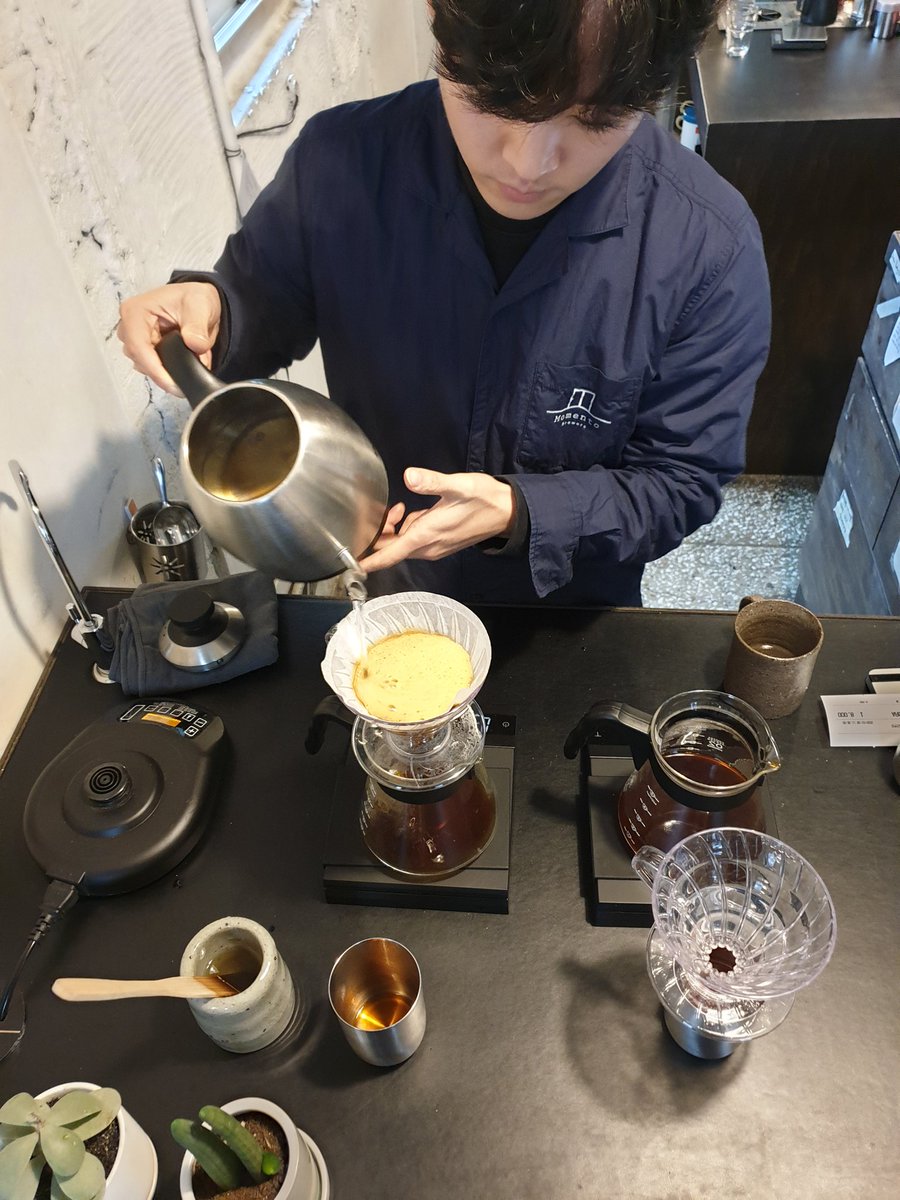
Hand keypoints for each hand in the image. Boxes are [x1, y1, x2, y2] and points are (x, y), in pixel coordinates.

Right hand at [117, 282, 221, 394]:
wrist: (198, 303)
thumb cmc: (193, 298)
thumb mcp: (200, 305)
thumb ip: (197, 327)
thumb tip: (195, 345)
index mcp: (136, 311)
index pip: (138, 346)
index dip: (154, 368)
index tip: (172, 384)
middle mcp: (129, 327)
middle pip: (140, 360)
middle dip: (165, 370)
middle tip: (191, 373)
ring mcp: (135, 340)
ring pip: (146, 367)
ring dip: (169, 370)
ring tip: (193, 360)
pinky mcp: (144, 351)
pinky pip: (154, 369)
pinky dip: (171, 370)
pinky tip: (185, 361)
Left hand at [361, 468, 515, 572]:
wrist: (507, 512)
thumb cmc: (483, 499)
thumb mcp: (458, 486)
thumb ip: (432, 482)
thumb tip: (409, 476)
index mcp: (426, 535)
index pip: (390, 554)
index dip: (369, 561)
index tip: (352, 565)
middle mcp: (428, 547)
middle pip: (392, 548)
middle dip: (384, 531)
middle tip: (394, 509)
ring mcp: (435, 547)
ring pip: (403, 544)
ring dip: (398, 528)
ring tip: (404, 507)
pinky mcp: (440, 543)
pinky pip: (415, 540)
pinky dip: (410, 528)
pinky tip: (418, 512)